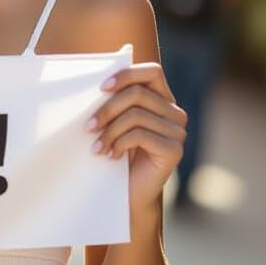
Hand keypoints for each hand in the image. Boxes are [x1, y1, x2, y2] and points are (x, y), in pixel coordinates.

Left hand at [88, 63, 186, 211]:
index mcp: (162, 99)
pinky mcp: (174, 150)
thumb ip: (113, 100)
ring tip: (97, 147)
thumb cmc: (116, 152)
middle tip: (88, 127)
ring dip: (109, 131)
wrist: (128, 193)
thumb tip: (98, 82)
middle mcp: (174, 113)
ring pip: (136, 115)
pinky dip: (119, 143)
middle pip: (137, 94)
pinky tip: (111, 155)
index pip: (152, 71)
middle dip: (107, 109)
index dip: (127, 74)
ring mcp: (177, 131)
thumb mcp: (113, 122)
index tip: (101, 88)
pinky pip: (140, 135)